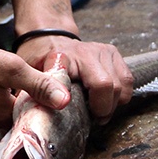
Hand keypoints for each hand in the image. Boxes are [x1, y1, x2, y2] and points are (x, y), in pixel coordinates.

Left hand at [20, 34, 134, 122]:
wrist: (50, 40)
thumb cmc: (40, 60)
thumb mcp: (29, 77)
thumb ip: (37, 92)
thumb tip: (45, 114)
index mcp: (64, 57)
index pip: (89, 83)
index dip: (93, 103)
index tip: (86, 116)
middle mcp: (88, 51)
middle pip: (110, 87)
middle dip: (104, 109)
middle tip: (93, 118)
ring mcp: (104, 51)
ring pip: (122, 85)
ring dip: (113, 103)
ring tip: (98, 109)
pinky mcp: (114, 54)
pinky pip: (128, 80)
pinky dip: (120, 95)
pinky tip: (106, 98)